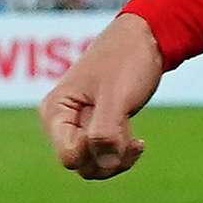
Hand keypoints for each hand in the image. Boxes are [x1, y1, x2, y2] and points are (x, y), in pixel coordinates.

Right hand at [40, 12, 166, 179]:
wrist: (146, 38)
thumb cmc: (127, 60)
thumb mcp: (117, 96)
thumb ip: (106, 131)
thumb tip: (103, 164)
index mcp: (56, 111)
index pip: (69, 156)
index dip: (96, 153)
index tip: (120, 132)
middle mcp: (61, 121)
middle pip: (80, 165)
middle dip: (109, 160)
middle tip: (134, 142)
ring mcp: (78, 125)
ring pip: (92, 164)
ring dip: (117, 160)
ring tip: (137, 142)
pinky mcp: (95, 126)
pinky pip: (103, 155)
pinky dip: (121, 154)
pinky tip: (138, 142)